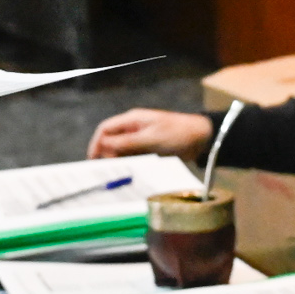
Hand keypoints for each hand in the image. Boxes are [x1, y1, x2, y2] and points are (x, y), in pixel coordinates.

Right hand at [88, 108, 212, 160]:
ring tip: (119, 174)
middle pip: (112, 140)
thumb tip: (104, 146)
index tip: (93, 160)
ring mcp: (141, 138)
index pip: (106, 129)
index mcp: (132, 120)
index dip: (96, 143)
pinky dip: (130, 163)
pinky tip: (131, 172)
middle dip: (107, 154)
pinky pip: (134, 156)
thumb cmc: (178, 134)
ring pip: (122, 150)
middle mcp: (134, 128)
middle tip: (108, 170)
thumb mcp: (150, 139)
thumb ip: (127, 142)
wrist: (202, 138)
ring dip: (119, 160)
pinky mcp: (149, 148)